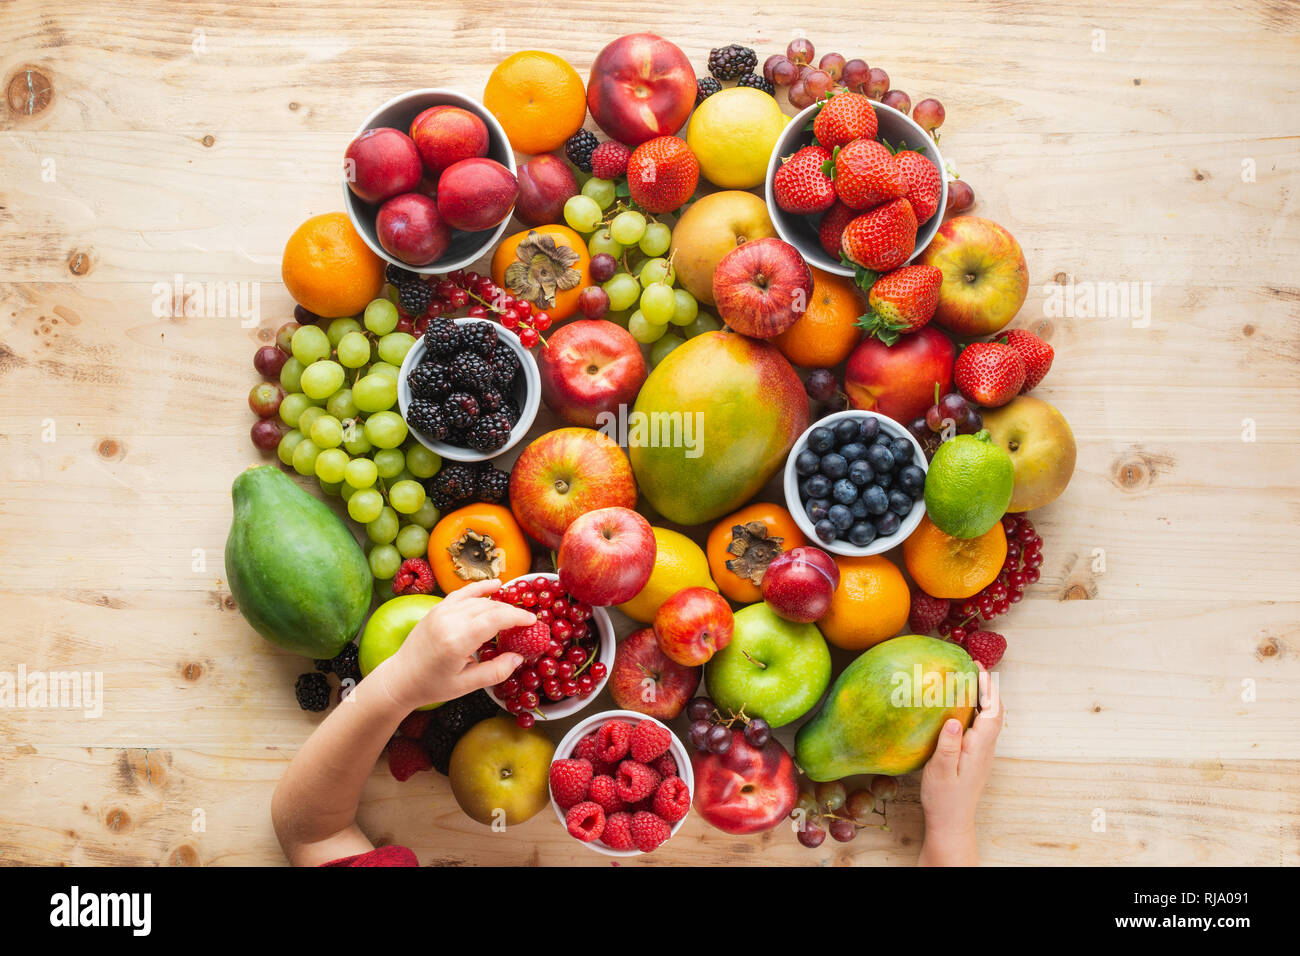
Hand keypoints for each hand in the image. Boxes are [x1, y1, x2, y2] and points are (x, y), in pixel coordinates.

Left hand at [374, 579, 535, 710]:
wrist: (400, 678)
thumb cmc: (433, 685)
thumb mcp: (467, 685)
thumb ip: (496, 671)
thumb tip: (519, 657)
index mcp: (458, 640)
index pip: (496, 618)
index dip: (518, 617)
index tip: (533, 621)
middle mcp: (449, 620)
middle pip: (490, 607)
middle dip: (511, 612)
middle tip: (527, 622)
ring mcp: (441, 611)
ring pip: (478, 600)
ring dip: (499, 603)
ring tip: (515, 611)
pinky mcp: (436, 609)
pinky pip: (462, 593)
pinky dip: (479, 588)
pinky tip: (495, 585)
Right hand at [918, 665, 1002, 864]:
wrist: (951, 821)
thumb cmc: (944, 799)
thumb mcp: (941, 772)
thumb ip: (948, 747)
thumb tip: (954, 720)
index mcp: (979, 748)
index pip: (990, 711)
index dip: (987, 688)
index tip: (977, 667)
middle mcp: (985, 747)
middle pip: (994, 710)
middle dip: (987, 686)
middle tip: (971, 665)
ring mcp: (982, 752)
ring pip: (988, 717)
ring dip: (983, 696)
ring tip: (967, 678)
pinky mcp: (975, 755)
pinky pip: (980, 725)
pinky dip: (975, 708)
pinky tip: (960, 704)